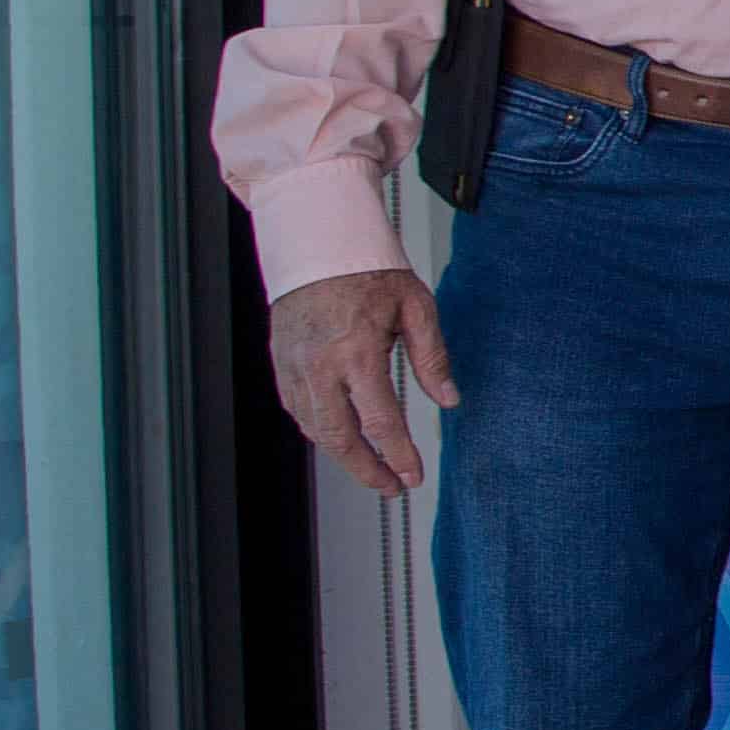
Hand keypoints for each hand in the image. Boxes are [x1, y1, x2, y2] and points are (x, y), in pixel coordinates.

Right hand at [268, 268, 454, 496]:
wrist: (316, 243)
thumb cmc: (367, 269)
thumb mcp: (415, 306)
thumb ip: (432, 357)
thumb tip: (449, 400)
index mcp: (357, 352)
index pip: (381, 422)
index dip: (399, 456)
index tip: (413, 477)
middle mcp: (320, 366)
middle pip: (340, 439)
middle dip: (367, 470)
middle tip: (391, 486)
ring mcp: (294, 367)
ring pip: (314, 430)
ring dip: (343, 456)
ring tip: (371, 466)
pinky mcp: (280, 364)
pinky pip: (296, 410)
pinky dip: (318, 431)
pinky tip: (339, 436)